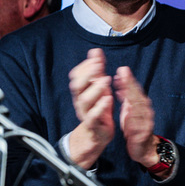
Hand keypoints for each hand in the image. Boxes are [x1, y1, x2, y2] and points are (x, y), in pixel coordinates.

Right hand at [68, 48, 114, 167]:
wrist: (97, 134)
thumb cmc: (99, 107)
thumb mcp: (99, 87)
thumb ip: (97, 70)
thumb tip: (95, 51)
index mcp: (82, 91)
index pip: (76, 76)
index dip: (85, 66)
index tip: (96, 58)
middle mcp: (80, 101)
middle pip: (76, 86)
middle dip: (87, 74)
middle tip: (99, 65)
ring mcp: (85, 113)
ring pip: (83, 101)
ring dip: (95, 88)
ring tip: (106, 79)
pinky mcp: (93, 124)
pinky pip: (92, 116)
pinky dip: (100, 107)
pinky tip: (108, 98)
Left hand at [114, 66, 156, 166]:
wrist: (144, 148)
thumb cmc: (135, 127)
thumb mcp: (129, 111)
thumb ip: (127, 99)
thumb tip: (121, 83)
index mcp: (141, 105)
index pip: (134, 90)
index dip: (128, 79)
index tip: (121, 69)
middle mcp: (145, 110)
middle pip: (137, 95)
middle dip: (129, 83)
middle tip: (123, 72)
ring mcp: (146, 121)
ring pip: (138, 108)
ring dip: (130, 98)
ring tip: (121, 89)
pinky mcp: (143, 133)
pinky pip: (137, 125)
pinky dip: (132, 118)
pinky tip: (128, 113)